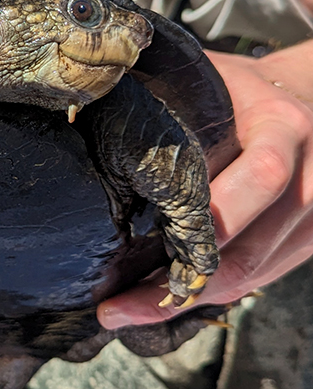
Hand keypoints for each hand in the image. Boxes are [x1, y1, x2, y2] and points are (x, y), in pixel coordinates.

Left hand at [97, 41, 312, 327]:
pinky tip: (171, 295)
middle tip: (118, 307)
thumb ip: (179, 104)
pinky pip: (259, 275)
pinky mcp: (308, 240)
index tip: (143, 243)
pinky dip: (213, 290)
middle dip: (178, 286)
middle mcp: (310, 178)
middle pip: (246, 251)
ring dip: (190, 298)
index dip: (202, 222)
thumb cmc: (247, 89)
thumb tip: (98, 111)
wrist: (308, 99)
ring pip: (251, 274)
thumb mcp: (218, 80)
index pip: (257, 179)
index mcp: (283, 130)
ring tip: (131, 310)